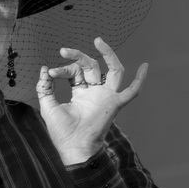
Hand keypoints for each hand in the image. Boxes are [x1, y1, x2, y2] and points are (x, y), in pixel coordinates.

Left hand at [36, 37, 147, 165]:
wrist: (72, 146)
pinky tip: (145, 66)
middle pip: (92, 66)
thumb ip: (44, 87)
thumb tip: (43, 68)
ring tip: (98, 41)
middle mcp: (95, 92)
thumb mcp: (48, 105)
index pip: (75, 72)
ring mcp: (106, 97)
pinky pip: (131, 92)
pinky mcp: (114, 104)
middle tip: (64, 50)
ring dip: (108, 55)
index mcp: (81, 92)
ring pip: (114, 70)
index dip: (62, 69)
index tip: (50, 73)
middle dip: (78, 56)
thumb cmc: (61, 131)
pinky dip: (139, 80)